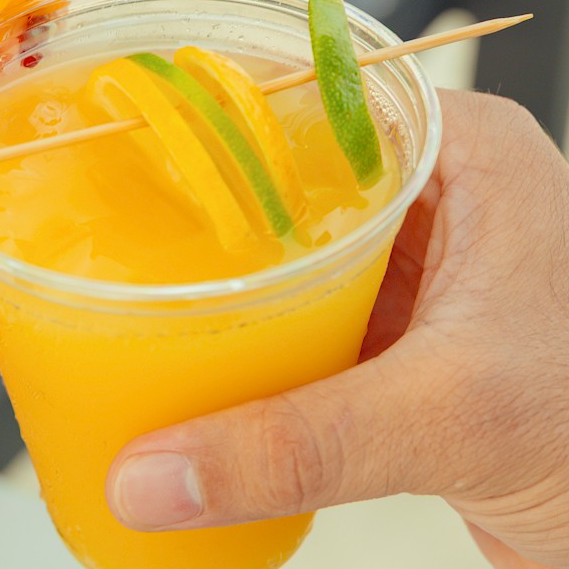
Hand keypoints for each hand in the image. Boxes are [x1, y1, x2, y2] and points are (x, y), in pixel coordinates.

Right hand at [105, 89, 568, 568]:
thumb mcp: (456, 415)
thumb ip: (294, 443)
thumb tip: (154, 470)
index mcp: (462, 156)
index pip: (309, 99)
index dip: (211, 108)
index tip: (119, 131)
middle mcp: (436, 205)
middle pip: (283, 185)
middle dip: (198, 212)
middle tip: (106, 229)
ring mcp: (420, 281)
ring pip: (289, 264)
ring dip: (224, 294)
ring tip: (131, 302)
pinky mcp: (406, 354)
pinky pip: (306, 337)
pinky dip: (253, 358)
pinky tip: (198, 378)